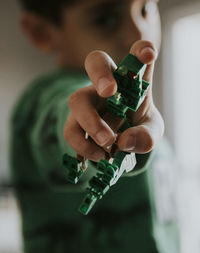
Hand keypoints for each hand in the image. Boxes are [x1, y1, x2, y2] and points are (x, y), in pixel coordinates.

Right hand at [64, 40, 163, 161]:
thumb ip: (146, 136)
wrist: (121, 143)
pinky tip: (99, 155)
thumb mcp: (151, 132)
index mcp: (131, 81)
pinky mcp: (76, 123)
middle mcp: (108, 85)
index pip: (136, 56)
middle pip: (95, 62)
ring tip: (108, 142)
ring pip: (77, 100)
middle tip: (109, 92)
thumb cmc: (138, 128)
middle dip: (100, 73)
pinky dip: (84, 145)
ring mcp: (88, 102)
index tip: (148, 55)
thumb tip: (124, 142)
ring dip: (92, 122)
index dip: (141, 50)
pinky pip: (70, 130)